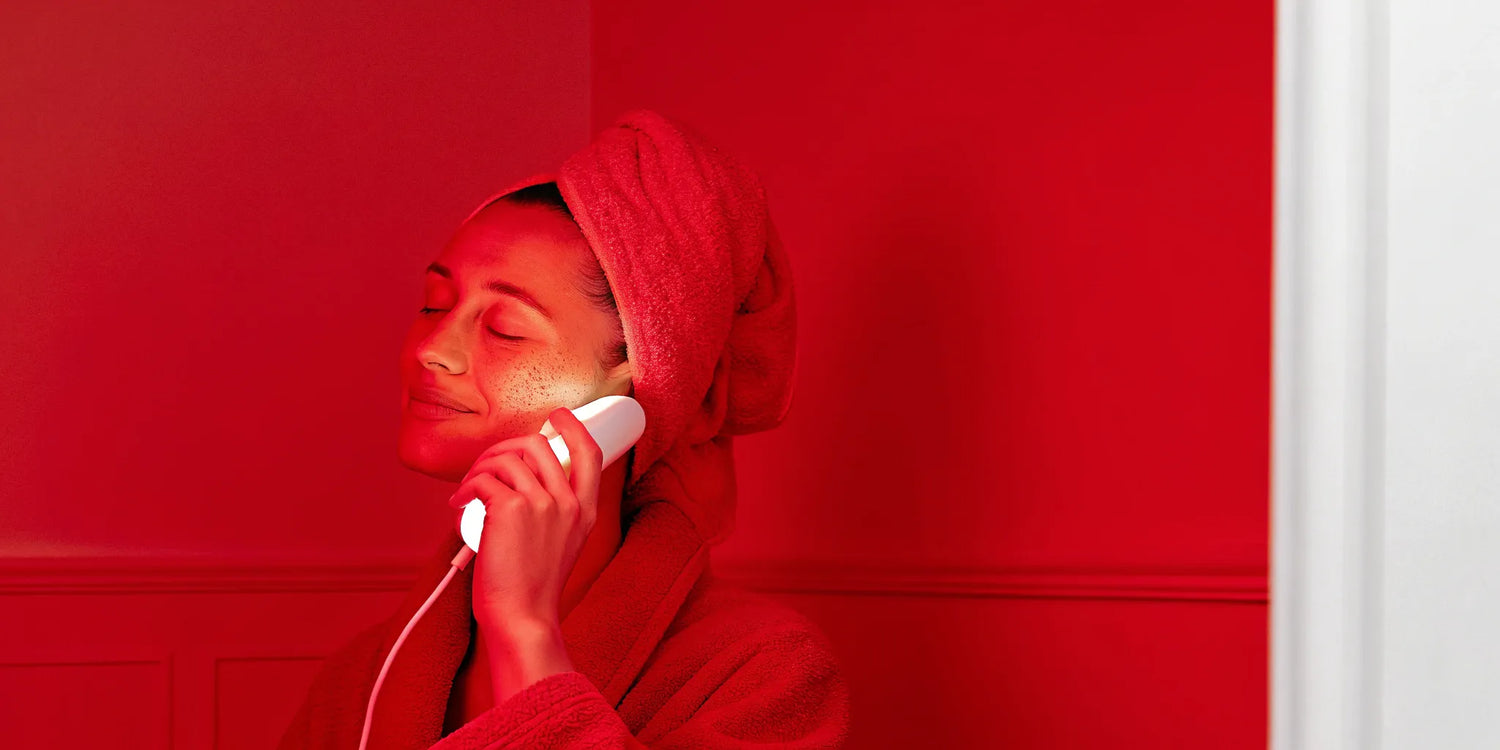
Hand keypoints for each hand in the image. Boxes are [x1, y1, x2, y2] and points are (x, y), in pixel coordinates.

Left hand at [447, 406, 603, 635]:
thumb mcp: (562, 546)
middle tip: (485, 469)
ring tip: (467, 493)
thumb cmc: (533, 589)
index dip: (573, 427)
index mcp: (585, 512)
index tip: (557, 418)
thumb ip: (553, 514)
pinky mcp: (510, 509)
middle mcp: (568, 503)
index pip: (589, 453)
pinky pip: (481, 481)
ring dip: (478, 470)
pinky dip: (464, 489)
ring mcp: (541, 504)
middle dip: (503, 448)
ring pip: (505, 459)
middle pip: (537, 446)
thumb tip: (519, 480)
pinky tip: (458, 506)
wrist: (522, 618)